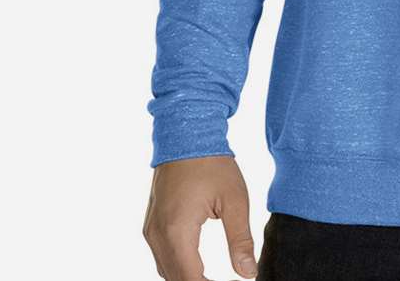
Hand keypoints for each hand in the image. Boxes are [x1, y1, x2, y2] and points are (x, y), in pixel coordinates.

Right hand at [142, 155, 257, 279]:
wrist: (186, 132)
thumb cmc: (212, 163)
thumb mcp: (235, 200)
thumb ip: (240, 240)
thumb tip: (248, 274)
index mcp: (177, 230)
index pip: (190, 279)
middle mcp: (157, 234)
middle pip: (175, 279)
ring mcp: (151, 229)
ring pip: (166, 271)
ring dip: (187, 278)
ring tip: (212, 279)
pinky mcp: (151, 224)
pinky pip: (162, 257)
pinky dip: (178, 267)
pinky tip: (197, 268)